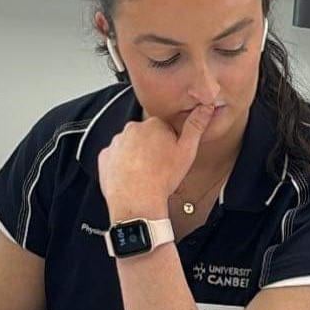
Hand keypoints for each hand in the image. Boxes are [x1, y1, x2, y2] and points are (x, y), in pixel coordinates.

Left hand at [97, 105, 214, 217]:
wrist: (137, 202)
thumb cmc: (162, 179)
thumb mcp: (187, 151)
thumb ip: (195, 126)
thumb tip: (205, 107)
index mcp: (152, 124)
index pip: (164, 129)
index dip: (170, 145)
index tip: (171, 158)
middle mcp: (131, 129)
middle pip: (146, 137)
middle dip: (153, 150)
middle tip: (160, 169)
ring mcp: (115, 143)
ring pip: (130, 147)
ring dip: (137, 157)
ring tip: (146, 175)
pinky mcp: (104, 157)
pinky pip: (115, 158)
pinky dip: (122, 166)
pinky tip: (131, 177)